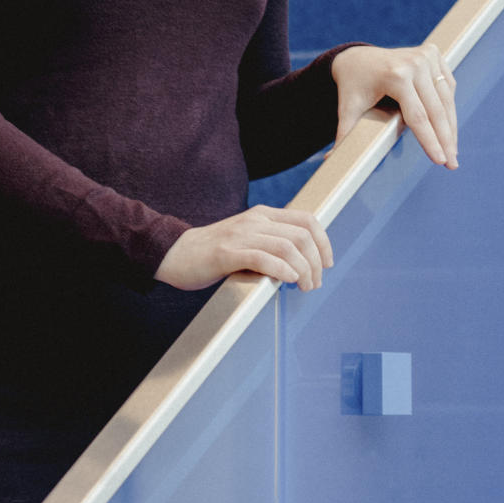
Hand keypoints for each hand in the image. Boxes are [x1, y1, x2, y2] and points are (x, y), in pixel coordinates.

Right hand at [154, 205, 332, 291]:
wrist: (175, 253)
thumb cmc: (214, 252)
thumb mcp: (248, 239)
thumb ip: (272, 243)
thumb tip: (303, 262)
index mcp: (263, 215)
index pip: (307, 220)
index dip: (324, 242)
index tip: (327, 263)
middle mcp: (255, 220)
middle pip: (301, 236)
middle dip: (316, 263)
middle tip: (315, 284)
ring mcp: (241, 235)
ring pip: (287, 247)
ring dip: (303, 271)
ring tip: (304, 287)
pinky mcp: (227, 252)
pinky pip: (263, 258)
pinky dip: (282, 270)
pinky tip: (287, 281)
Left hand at [330, 43, 457, 168]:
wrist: (356, 58)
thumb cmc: (353, 87)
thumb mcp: (348, 109)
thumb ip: (344, 134)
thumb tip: (331, 160)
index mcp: (395, 76)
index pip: (417, 116)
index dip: (429, 141)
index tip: (440, 161)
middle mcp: (414, 63)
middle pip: (435, 110)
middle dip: (445, 140)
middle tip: (452, 165)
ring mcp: (425, 56)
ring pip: (445, 100)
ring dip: (451, 127)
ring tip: (453, 152)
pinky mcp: (433, 54)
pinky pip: (446, 86)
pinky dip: (449, 108)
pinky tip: (449, 128)